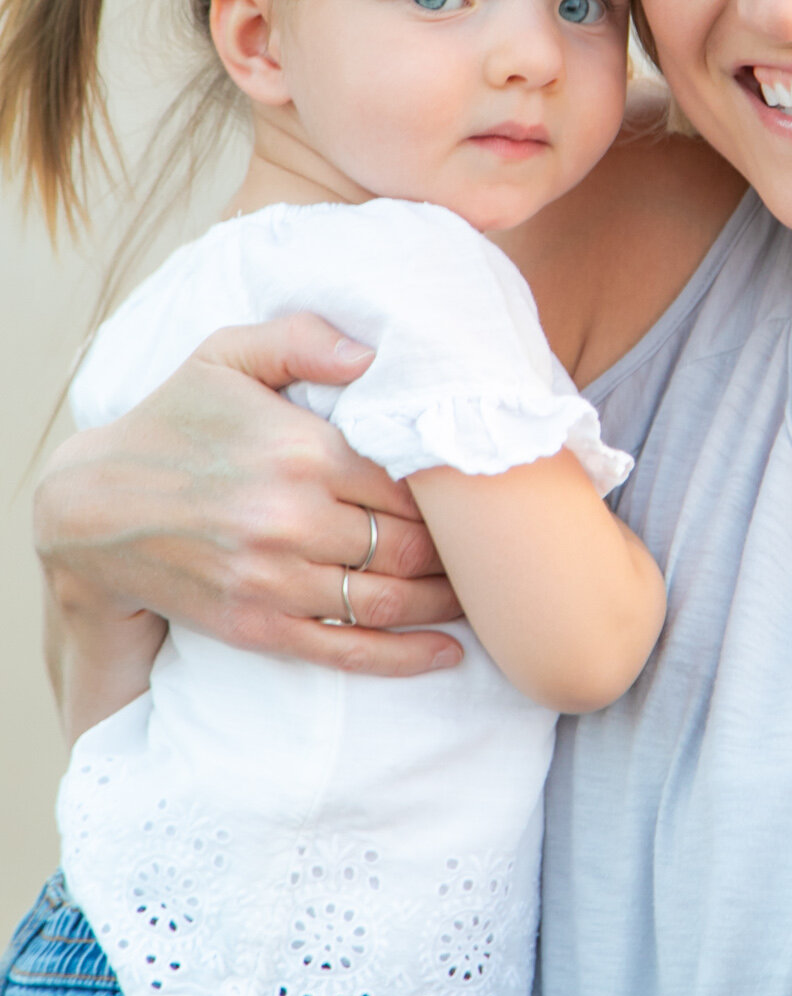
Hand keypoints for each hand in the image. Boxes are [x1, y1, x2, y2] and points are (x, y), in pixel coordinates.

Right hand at [36, 314, 464, 679]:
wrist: (91, 508)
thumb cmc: (174, 420)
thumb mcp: (226, 354)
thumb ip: (303, 339)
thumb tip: (374, 353)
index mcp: (301, 451)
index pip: (409, 480)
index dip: (452, 491)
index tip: (481, 492)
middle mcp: (292, 520)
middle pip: (410, 545)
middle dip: (460, 552)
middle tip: (496, 548)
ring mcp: (274, 581)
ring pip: (389, 601)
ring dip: (445, 603)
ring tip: (483, 596)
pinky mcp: (256, 627)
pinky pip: (347, 651)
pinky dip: (405, 657)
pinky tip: (447, 651)